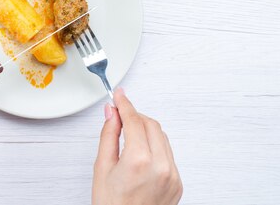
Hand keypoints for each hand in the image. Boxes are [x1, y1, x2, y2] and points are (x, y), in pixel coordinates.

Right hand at [92, 88, 181, 204]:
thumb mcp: (102, 168)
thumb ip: (109, 135)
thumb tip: (112, 114)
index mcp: (139, 160)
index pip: (134, 120)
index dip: (125, 104)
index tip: (119, 95)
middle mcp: (161, 166)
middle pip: (151, 125)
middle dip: (135, 116)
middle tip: (119, 115)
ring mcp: (172, 175)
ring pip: (162, 138)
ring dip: (146, 130)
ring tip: (128, 135)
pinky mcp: (178, 183)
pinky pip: (168, 154)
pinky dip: (154, 147)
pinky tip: (140, 153)